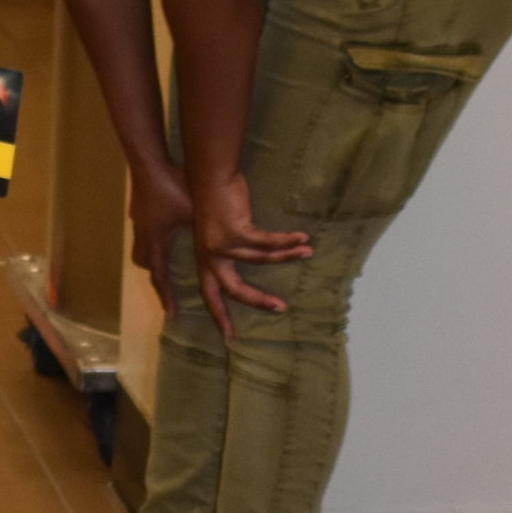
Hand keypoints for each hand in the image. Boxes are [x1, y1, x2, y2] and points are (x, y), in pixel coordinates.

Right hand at [129, 159, 192, 317]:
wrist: (149, 163)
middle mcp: (144, 239)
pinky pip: (147, 237)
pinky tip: (162, 234)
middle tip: (167, 294)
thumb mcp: (193, 213)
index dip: (167, 297)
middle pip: (149, 268)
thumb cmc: (172, 187)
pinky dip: (155, 243)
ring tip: (164, 265)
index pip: (161, 277)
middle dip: (159, 282)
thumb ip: (207, 232)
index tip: (172, 316)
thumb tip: (228, 245)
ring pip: (145, 253)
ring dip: (155, 262)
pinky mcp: (140, 213)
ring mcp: (139, 225)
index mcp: (157, 243)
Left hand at [189, 171, 311, 334]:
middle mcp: (210, 256)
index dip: (220, 315)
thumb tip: (243, 253)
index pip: (209, 294)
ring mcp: (222, 244)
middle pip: (233, 289)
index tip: (229, 337)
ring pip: (259, 260)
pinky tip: (301, 238)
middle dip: (257, 301)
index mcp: (204, 259)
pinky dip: (286, 241)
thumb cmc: (214, 199)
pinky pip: (267, 242)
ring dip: (286, 257)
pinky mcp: (235, 231)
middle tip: (280, 308)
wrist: (209, 175)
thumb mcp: (214, 229)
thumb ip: (225, 245)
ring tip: (307, 252)